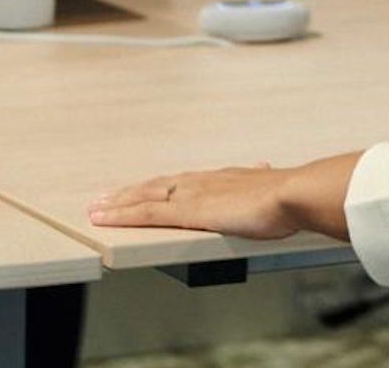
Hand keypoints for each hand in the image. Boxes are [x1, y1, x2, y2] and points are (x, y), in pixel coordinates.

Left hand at [88, 153, 355, 240]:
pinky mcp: (187, 211)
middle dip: (128, 192)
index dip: (157, 185)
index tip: (141, 188)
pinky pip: (146, 213)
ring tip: (96, 209)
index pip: (180, 181)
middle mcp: (201, 181)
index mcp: (221, 178)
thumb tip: (264, 169)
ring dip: (118, 202)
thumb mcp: (271, 182)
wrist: (293, 193)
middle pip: (155, 185)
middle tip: (103, 198)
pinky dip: (122, 215)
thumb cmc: (289, 194)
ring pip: (144, 196)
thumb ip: (261, 179)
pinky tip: (104, 219)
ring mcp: (192, 194)